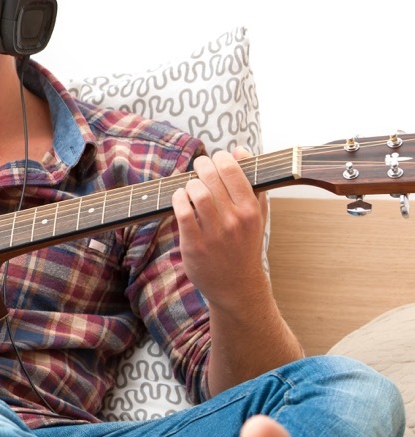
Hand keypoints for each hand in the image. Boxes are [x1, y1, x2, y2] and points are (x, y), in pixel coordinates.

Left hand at [170, 147, 269, 309]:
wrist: (237, 285)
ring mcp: (214, 233)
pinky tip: (180, 197)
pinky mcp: (194, 244)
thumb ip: (252, 183)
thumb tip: (240, 150)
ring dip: (190, 183)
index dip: (221, 158)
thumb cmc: (246, 245)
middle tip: (199, 165)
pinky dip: (178, 198)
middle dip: (202, 165)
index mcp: (251, 210)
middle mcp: (234, 220)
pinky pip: (182, 212)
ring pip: (197, 193)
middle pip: (212, 178)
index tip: (216, 158)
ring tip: (191, 185)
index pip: (234, 171)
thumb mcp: (258, 216)